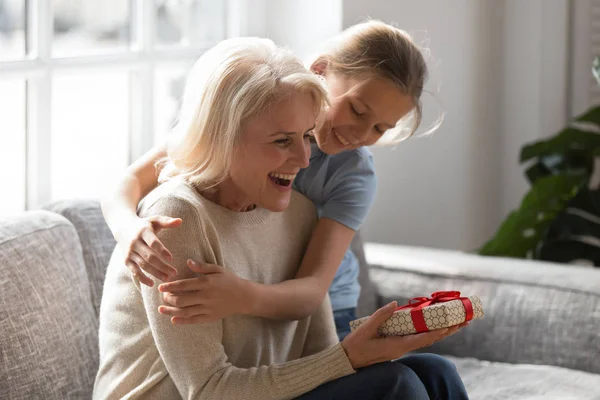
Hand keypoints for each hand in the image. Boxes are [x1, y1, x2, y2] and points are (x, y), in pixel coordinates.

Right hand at [117, 215, 181, 285]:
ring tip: (168, 278)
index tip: (172, 259)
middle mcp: (135, 243)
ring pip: (143, 265)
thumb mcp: (155, 220)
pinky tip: (152, 284)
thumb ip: (167, 221)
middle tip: (175, 272)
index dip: (162, 251)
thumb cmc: (145, 225)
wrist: (123, 228)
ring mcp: (129, 252)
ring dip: (155, 273)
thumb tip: (180, 221)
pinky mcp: (126, 260)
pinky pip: (134, 271)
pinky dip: (142, 278)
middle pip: (149, 257)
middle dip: (162, 266)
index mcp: (143, 232)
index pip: (153, 243)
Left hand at [157, 260, 250, 323]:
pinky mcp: (210, 317)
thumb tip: (188, 262)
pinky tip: (173, 320)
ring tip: (161, 309)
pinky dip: (182, 321)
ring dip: (171, 311)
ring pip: (185, 312)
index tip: (160, 286)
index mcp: (206, 283)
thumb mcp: (218, 269)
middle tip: (163, 296)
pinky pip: (194, 320)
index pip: (183, 285)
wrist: (244, 297)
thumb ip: (202, 266)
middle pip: (181, 300)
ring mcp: (207, 308)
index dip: (170, 286)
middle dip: (168, 298)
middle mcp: (205, 296)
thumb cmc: (230, 280)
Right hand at [341, 301, 468, 368]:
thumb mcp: (366, 329)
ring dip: (442, 331)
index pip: (422, 339)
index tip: (450, 325)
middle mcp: (403, 348)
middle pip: (430, 339)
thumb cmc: (357, 345)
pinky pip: (418, 338)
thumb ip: (381, 316)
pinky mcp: (398, 345)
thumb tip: (395, 303)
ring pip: (426, 339)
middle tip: (464, 321)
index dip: (437, 331)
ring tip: (457, 323)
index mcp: (397, 345)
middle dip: (448, 330)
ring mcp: (401, 347)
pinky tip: (434, 326)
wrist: (349, 360)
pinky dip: (429, 331)